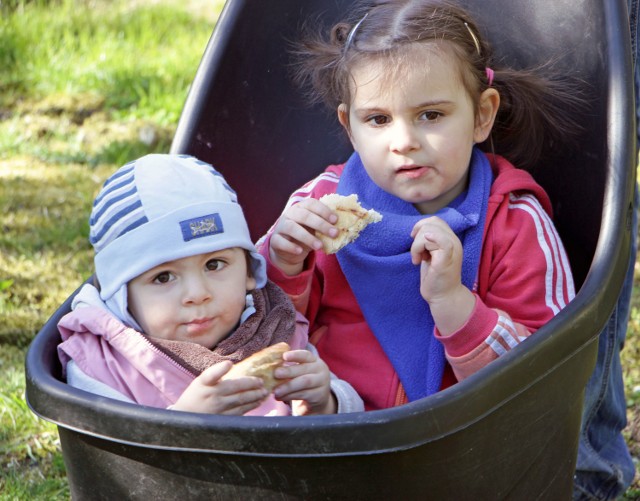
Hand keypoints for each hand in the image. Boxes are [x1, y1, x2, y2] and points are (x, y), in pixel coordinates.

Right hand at [172, 361, 268, 414]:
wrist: (186, 416)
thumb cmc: (196, 394)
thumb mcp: (201, 381)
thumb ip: (216, 375)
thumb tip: (236, 367)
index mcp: (204, 383)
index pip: (210, 375)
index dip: (220, 369)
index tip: (228, 364)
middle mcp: (211, 395)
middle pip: (235, 387)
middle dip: (251, 384)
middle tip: (262, 381)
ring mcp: (218, 408)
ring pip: (241, 400)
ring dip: (255, 395)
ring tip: (265, 392)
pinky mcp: (223, 418)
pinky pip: (240, 411)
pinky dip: (251, 406)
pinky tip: (258, 402)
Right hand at [269, 199, 337, 275]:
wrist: (289, 250)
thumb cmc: (306, 234)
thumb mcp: (316, 228)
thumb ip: (326, 225)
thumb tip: (344, 227)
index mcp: (301, 207)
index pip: (312, 204)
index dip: (324, 211)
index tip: (336, 220)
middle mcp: (290, 214)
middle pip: (304, 215)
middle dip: (320, 224)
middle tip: (334, 234)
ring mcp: (281, 226)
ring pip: (292, 228)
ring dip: (307, 237)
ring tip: (320, 246)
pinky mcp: (275, 240)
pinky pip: (281, 242)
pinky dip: (291, 246)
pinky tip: (300, 251)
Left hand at [272, 349, 336, 414]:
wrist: (318, 399)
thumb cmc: (303, 381)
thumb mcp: (299, 372)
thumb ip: (289, 367)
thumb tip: (270, 367)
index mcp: (314, 361)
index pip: (306, 355)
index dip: (295, 355)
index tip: (283, 356)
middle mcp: (320, 370)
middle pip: (304, 369)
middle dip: (289, 371)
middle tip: (276, 374)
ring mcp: (322, 383)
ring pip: (304, 382)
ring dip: (288, 386)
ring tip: (275, 391)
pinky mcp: (319, 396)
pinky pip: (303, 394)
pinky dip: (289, 396)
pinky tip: (280, 397)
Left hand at [410, 217, 474, 334]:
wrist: (443, 296)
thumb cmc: (435, 276)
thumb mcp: (430, 254)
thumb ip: (428, 240)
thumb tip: (417, 229)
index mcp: (450, 238)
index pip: (435, 220)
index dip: (421, 226)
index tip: (414, 241)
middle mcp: (454, 241)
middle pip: (430, 224)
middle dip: (417, 238)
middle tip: (417, 254)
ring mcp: (452, 249)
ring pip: (428, 232)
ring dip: (416, 247)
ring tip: (418, 260)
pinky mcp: (446, 259)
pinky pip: (441, 240)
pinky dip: (425, 244)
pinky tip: (419, 256)